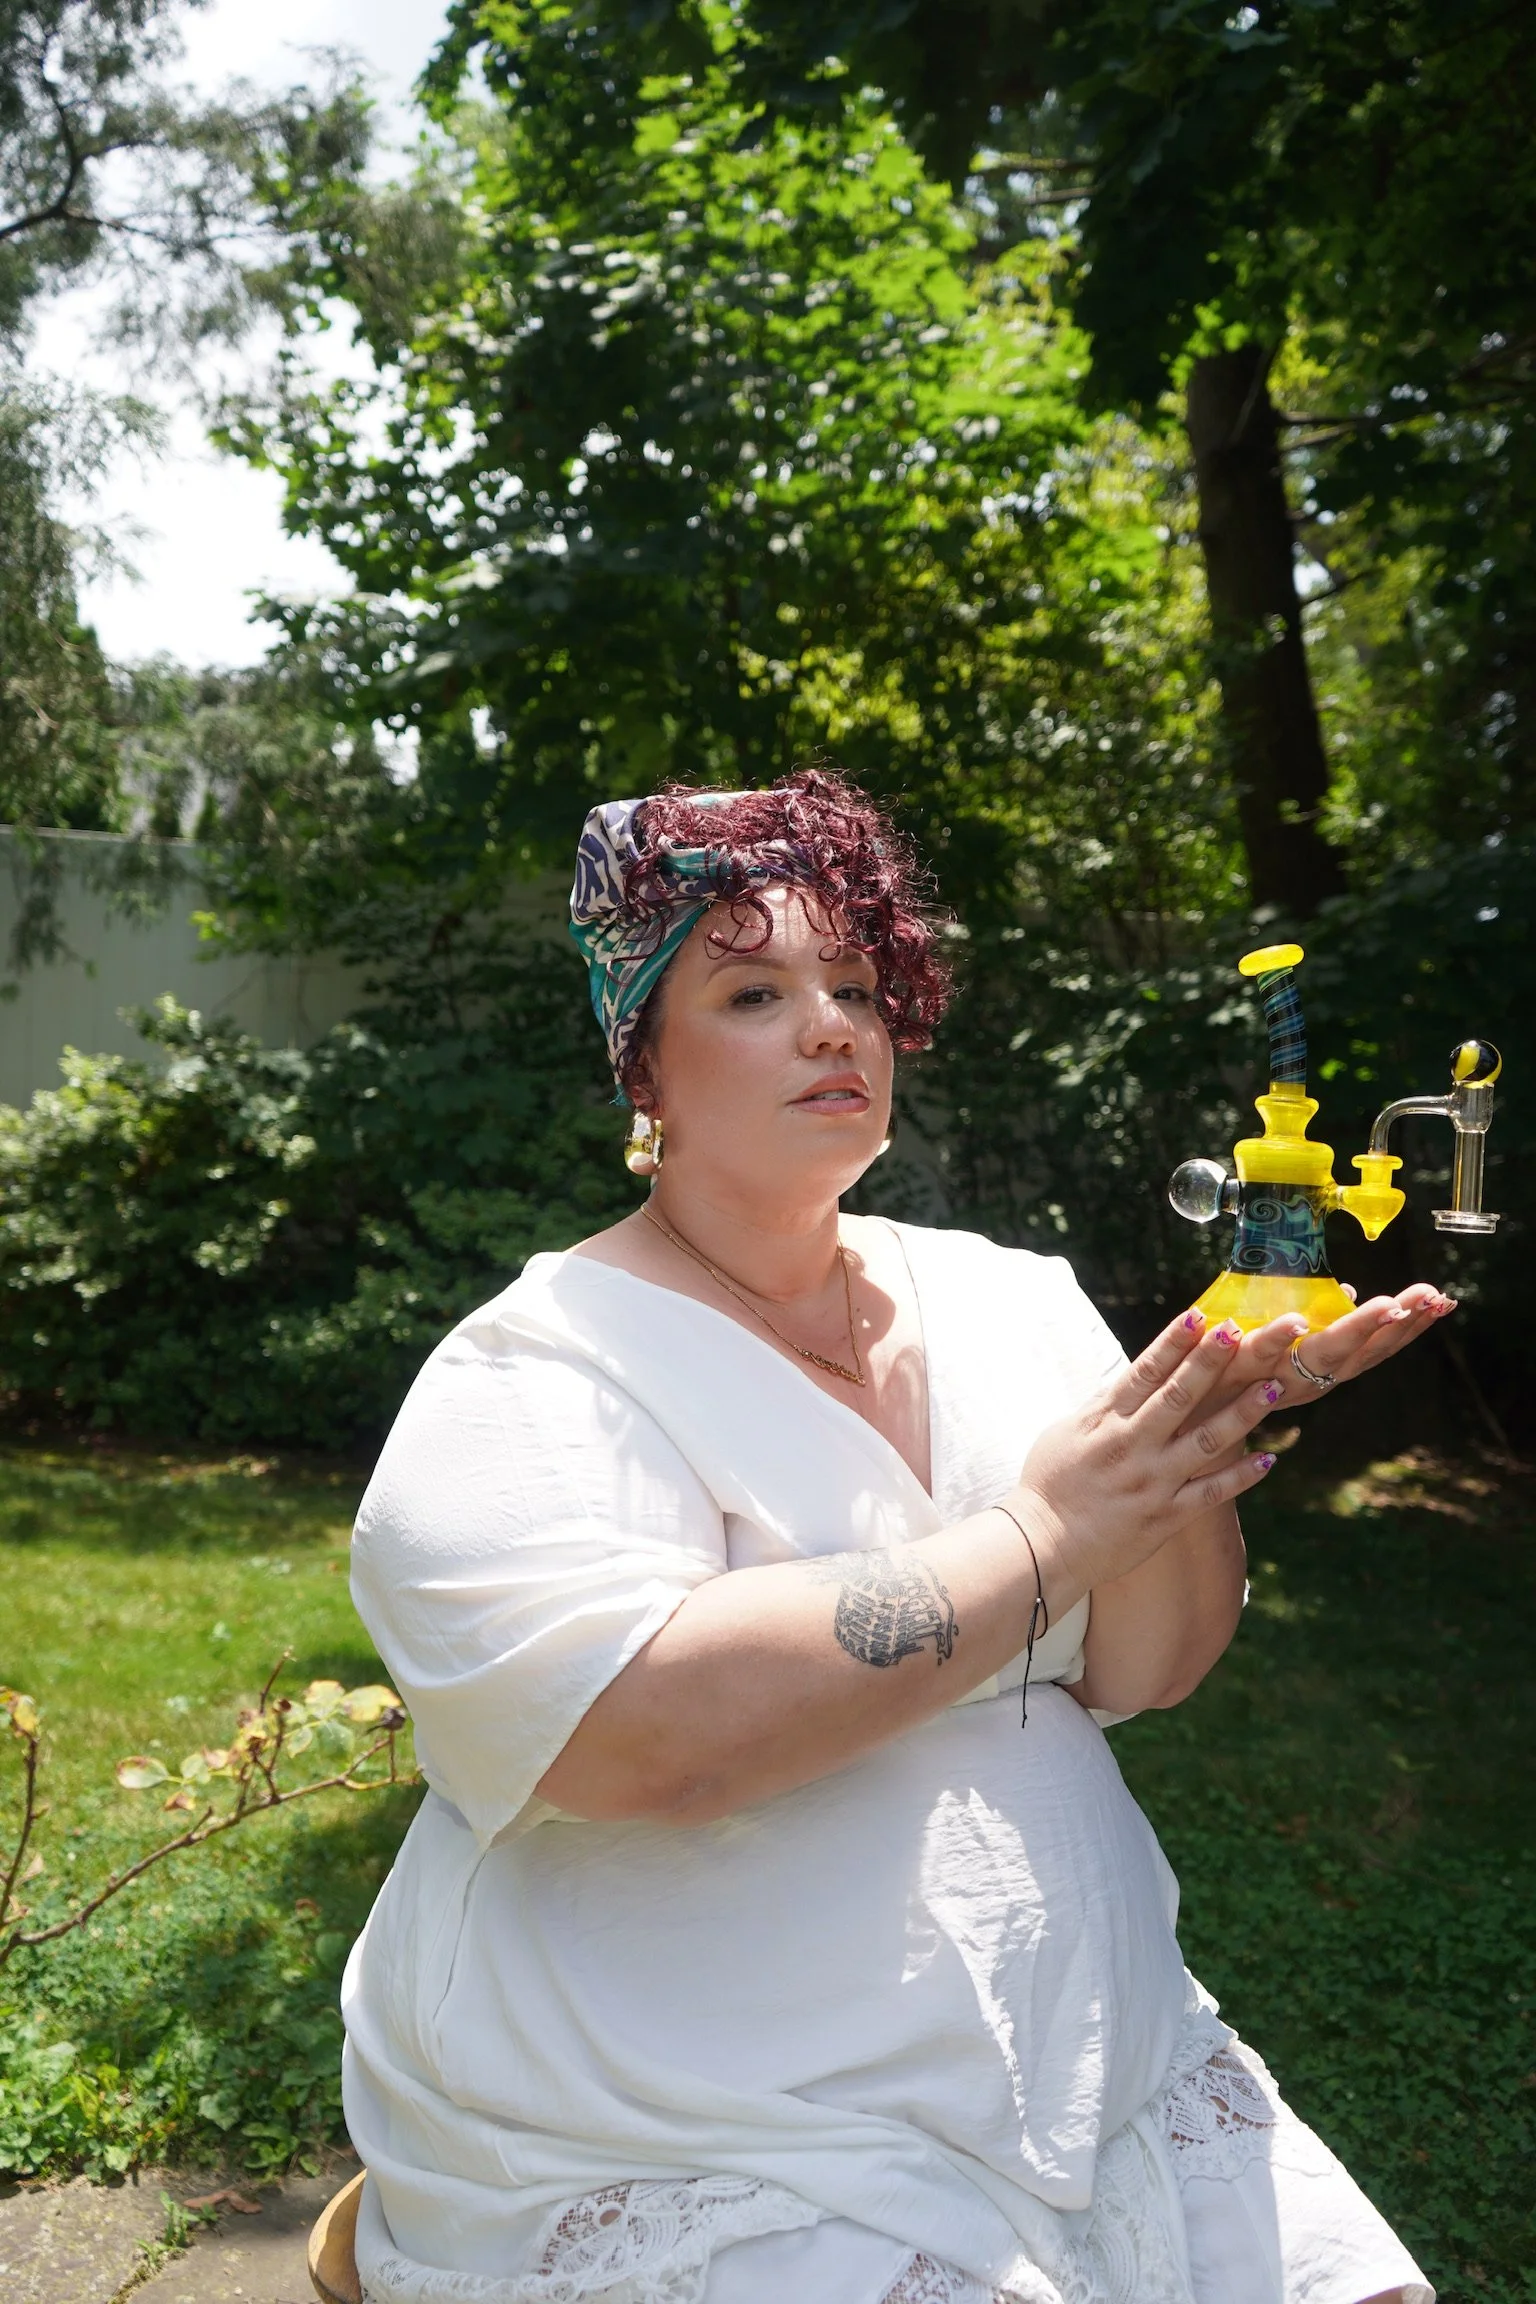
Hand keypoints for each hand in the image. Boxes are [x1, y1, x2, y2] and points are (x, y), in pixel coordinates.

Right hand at [1008, 1309, 1283, 1600]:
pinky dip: (1240, 1476)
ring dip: (1242, 1413)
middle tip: (1242, 1333)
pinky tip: (1268, 1457)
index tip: (1200, 1315)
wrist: (1042, 1545)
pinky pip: (1211, 1493)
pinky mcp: (1165, 1516)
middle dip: (1211, 1362)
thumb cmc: (1049, 1484)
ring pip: (1206, 1441)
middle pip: (1179, 1396)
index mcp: (1103, 1421)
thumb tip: (1130, 1379)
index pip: (1144, 1372)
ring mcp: (1151, 1481)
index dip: (1173, 1342)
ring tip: (1273, 1388)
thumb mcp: (1066, 1432)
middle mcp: (1131, 1446)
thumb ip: (1103, 1407)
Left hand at [1220, 1282, 1453, 1411]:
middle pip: (1361, 1352)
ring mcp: (1274, 1377)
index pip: (1376, 1348)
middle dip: (1397, 1324)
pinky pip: (1260, 1352)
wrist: (1179, 1417)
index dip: (1410, 1327)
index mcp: (1321, 1371)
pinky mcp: (1235, 1369)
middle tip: (1428, 1297)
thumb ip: (1320, 1322)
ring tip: (1384, 1304)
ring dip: (1355, 1329)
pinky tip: (1298, 1318)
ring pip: (1321, 1354)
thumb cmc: (1234, 1373)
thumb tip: (1351, 1290)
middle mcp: (1307, 1381)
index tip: (1443, 1301)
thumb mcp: (1284, 1344)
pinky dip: (1278, 1336)